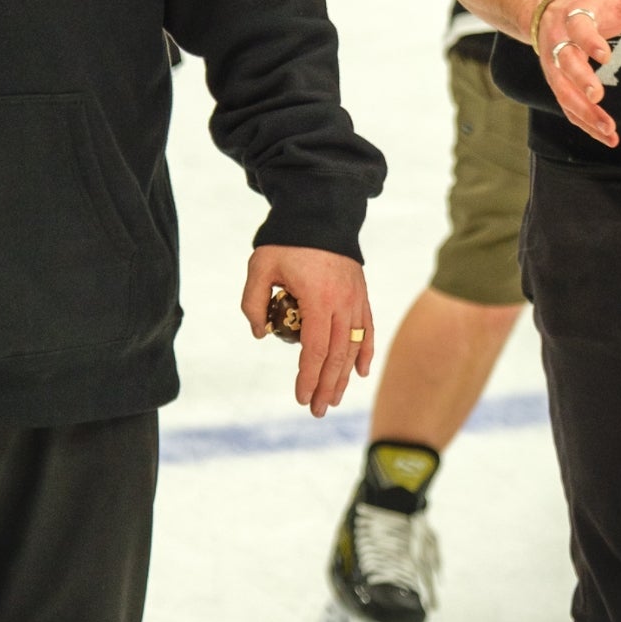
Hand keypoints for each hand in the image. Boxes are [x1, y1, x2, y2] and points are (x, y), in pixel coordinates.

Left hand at [240, 245, 372, 417]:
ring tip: (333, 399)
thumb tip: (260, 333)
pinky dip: (365, 351)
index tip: (300, 396)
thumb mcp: (260, 266)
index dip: (308, 376)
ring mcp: (355, 299)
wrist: (318, 211)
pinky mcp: (361, 293)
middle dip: (326, 386)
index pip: (315, 349)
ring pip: (353, 347)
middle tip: (316, 410)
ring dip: (344, 376)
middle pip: (336, 355)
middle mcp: (342, 303)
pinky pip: (366, 328)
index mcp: (317, 298)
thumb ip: (253, 300)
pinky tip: (360, 373)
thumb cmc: (286, 241)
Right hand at [536, 0, 620, 145]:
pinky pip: (566, 105)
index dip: (589, 41)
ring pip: (563, 90)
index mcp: (575, 17)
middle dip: (579, 79)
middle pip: (565, 62)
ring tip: (608, 129)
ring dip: (582, 110)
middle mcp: (559, 42)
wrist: (549, 7)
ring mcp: (554, 64)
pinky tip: (605, 136)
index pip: (579, 28)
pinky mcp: (556, 81)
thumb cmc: (594, 4)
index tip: (605, 56)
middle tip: (596, 96)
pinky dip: (583, 122)